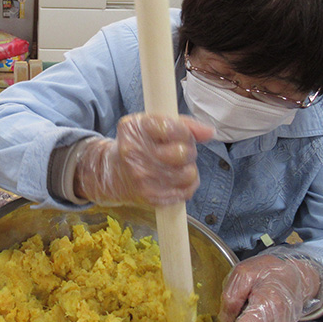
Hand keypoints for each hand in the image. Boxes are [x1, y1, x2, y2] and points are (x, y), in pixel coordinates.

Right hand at [75, 113, 213, 206]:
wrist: (112, 174)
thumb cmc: (137, 146)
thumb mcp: (151, 125)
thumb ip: (183, 124)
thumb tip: (210, 132)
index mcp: (133, 129)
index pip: (173, 128)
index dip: (184, 132)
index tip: (181, 134)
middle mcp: (135, 153)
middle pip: (183, 153)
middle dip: (188, 151)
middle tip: (178, 152)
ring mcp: (141, 177)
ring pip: (188, 174)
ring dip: (188, 170)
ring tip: (175, 166)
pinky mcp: (149, 197)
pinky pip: (185, 192)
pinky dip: (185, 186)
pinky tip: (173, 180)